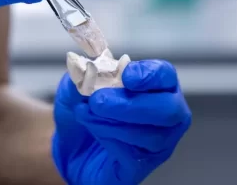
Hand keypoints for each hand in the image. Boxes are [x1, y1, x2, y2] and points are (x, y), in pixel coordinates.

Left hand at [52, 60, 190, 184]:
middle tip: (99, 101)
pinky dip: (110, 139)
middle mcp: (165, 115)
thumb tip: (92, 69)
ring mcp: (157, 144)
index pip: (166, 75)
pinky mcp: (141, 166)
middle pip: (169, 109)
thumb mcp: (76, 84)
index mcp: (155, 85)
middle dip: (132, 104)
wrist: (66, 144)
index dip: (149, 74)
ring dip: (114, 122)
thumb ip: (86, 74)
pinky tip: (93, 129)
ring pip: (151, 134)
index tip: (126, 75)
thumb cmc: (82, 109)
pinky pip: (134, 155)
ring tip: (86, 113)